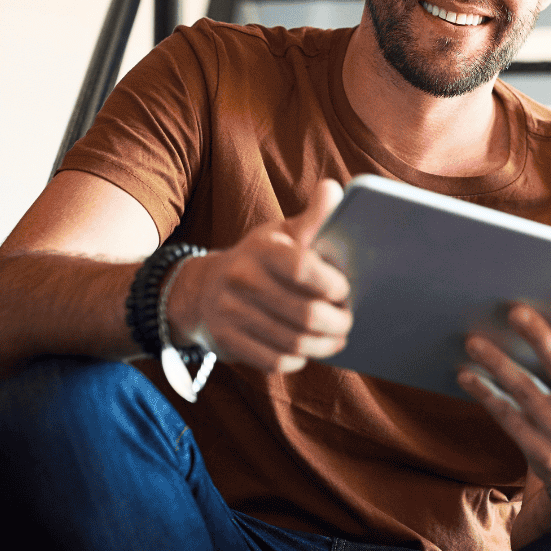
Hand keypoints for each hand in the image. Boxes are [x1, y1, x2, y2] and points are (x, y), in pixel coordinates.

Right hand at [165, 180, 350, 372]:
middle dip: (337, 322)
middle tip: (348, 321)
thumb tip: (335, 190)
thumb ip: (313, 218)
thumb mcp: (281, 234)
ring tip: (336, 339)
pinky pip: (274, 361)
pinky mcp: (226, 342)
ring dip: (323, 345)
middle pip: (305, 313)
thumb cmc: (258, 259)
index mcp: (261, 249)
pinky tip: (306, 350)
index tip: (346, 290)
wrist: (202, 289)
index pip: (303, 268)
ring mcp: (230, 313)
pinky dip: (297, 359)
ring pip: (293, 342)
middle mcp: (242, 279)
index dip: (332, 285)